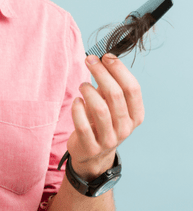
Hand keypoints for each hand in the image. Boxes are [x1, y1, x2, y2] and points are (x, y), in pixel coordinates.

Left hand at [66, 53, 143, 180]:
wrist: (93, 154)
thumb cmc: (101, 121)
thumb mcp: (111, 104)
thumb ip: (109, 85)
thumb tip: (102, 58)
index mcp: (135, 115)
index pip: (132, 89)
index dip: (119, 70)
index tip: (106, 56)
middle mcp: (125, 128)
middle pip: (115, 95)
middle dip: (101, 73)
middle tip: (89, 60)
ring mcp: (108, 139)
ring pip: (100, 109)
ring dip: (88, 91)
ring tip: (82, 85)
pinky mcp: (90, 146)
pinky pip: (82, 124)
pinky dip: (78, 108)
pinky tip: (76, 101)